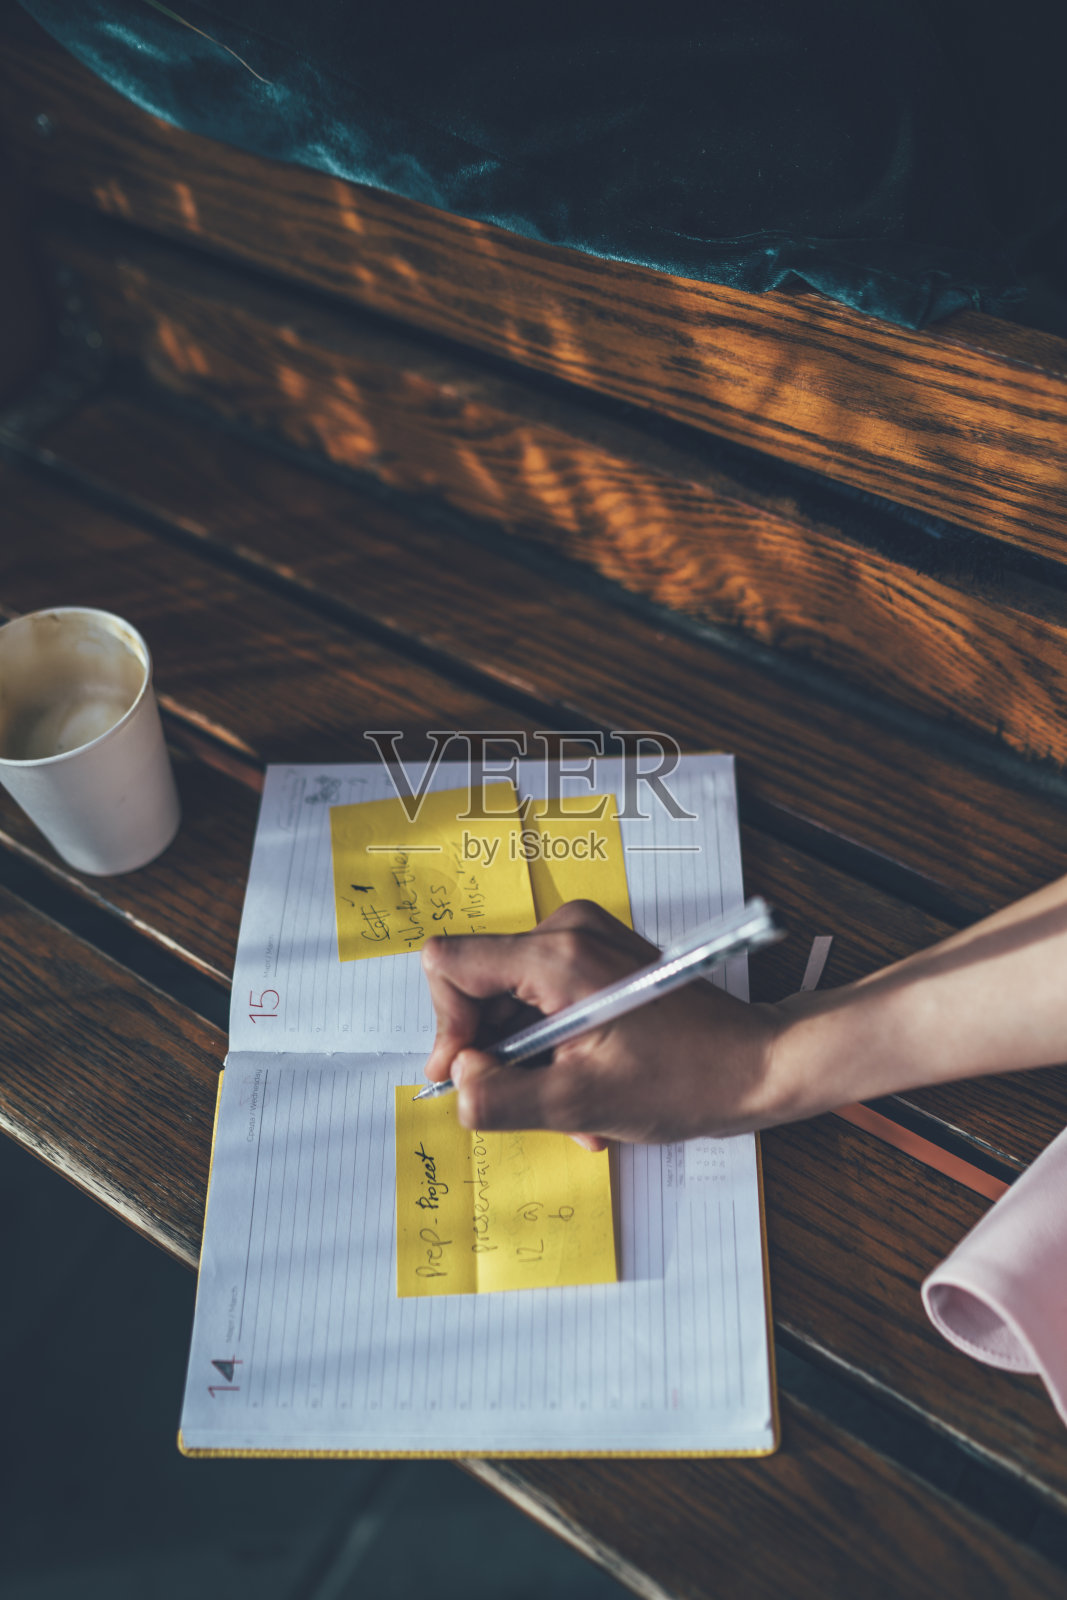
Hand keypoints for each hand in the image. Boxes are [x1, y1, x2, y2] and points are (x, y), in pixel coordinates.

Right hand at [421, 900, 783, 1148]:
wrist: (759, 1064)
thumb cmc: (687, 1079)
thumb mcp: (581, 1103)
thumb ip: (500, 1096)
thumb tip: (457, 1080)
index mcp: (556, 956)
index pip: (451, 964)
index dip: (448, 1027)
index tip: (472, 1074)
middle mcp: (568, 932)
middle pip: (483, 987)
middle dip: (499, 1055)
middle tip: (532, 1104)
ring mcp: (587, 941)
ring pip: (515, 1002)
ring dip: (531, 1062)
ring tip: (573, 1104)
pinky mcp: (602, 958)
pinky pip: (547, 1000)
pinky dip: (555, 1048)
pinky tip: (588, 1086)